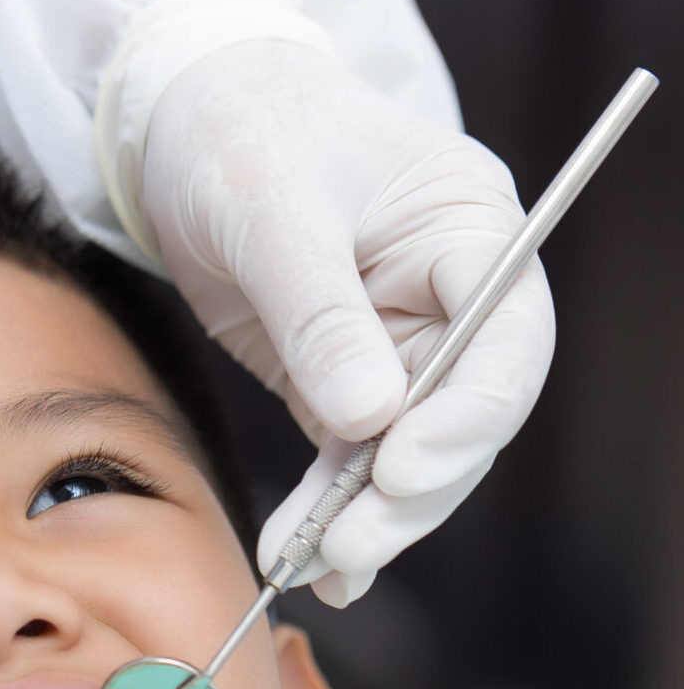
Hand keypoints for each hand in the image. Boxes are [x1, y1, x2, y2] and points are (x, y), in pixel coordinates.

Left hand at [140, 40, 555, 604]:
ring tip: (313, 564)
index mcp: (467, 231)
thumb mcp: (274, 212)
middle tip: (349, 544)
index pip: (507, 339)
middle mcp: (450, 298)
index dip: (468, 415)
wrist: (182, 124)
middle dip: (411, 491)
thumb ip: (322, 315)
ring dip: (367, 517)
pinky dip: (331, 511)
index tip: (404, 468)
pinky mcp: (341, 383)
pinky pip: (352, 461)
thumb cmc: (242, 133)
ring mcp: (399, 347)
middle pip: (465, 418)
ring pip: (409, 455)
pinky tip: (306, 558)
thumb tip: (370, 418)